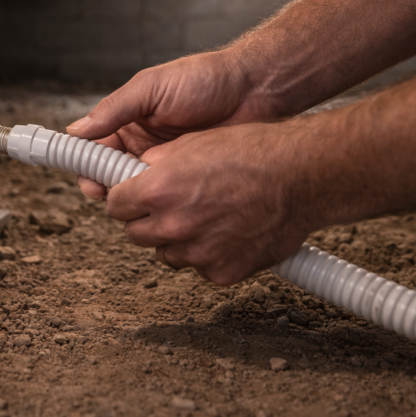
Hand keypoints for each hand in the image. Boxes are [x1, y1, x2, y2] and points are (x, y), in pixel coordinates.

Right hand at [66, 49, 273, 198]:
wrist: (255, 90)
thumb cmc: (205, 78)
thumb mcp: (152, 87)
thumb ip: (115, 108)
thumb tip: (77, 130)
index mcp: (129, 121)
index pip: (97, 148)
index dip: (88, 165)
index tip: (87, 179)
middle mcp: (144, 145)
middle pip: (113, 174)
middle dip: (109, 188)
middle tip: (113, 195)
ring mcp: (167, 164)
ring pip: (139, 190)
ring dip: (135, 197)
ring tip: (141, 197)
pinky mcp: (190, 179)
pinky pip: (169, 196)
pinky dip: (162, 202)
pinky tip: (164, 203)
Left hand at [104, 122, 312, 284]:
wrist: (301, 177)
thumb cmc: (252, 153)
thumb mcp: (192, 143)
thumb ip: (156, 163)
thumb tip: (137, 172)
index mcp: (157, 191)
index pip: (115, 206)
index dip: (126, 198)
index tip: (134, 196)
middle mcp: (172, 226)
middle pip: (135, 234)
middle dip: (147, 219)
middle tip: (171, 205)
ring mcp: (197, 254)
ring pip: (167, 253)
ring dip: (177, 239)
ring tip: (205, 216)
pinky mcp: (221, 272)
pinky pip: (200, 267)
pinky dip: (209, 253)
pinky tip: (228, 231)